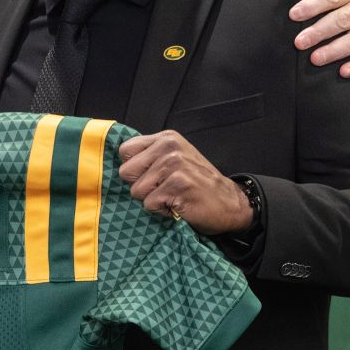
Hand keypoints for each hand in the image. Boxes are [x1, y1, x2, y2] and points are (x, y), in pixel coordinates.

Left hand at [116, 131, 252, 235]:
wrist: (230, 203)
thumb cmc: (197, 184)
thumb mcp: (175, 159)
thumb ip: (151, 156)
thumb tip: (119, 162)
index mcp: (166, 139)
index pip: (125, 151)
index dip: (134, 169)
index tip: (151, 176)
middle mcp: (169, 148)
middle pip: (126, 172)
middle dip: (141, 186)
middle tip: (164, 189)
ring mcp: (174, 165)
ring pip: (136, 191)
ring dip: (153, 200)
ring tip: (173, 196)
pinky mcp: (177, 185)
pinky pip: (149, 204)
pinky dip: (162, 210)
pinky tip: (179, 205)